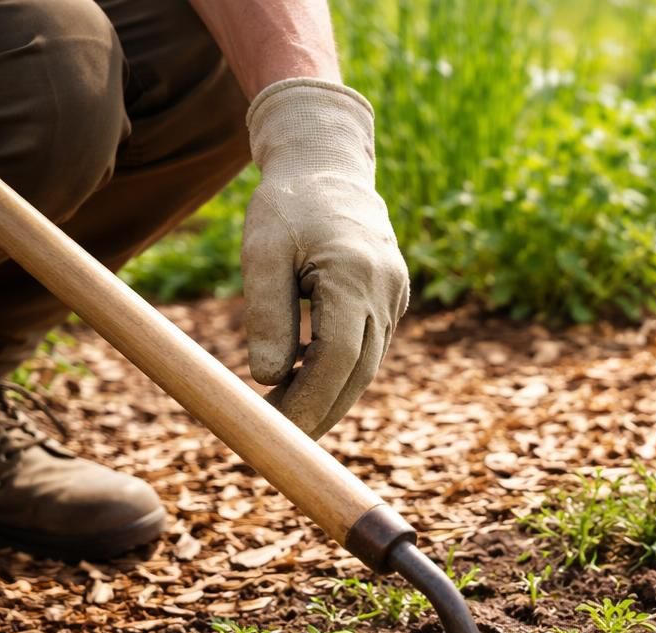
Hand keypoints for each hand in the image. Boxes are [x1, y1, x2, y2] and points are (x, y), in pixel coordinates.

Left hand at [241, 78, 407, 437]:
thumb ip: (266, 312)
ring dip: (330, 398)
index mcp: (353, 273)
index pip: (338, 355)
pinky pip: (367, 349)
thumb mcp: (261, 249)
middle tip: (278, 440)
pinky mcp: (391, 302)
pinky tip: (304, 384)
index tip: (278, 428)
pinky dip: (339, 373)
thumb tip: (265, 376)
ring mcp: (394, 298)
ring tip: (284, 418)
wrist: (330, 168)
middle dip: (321, 411)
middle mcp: (384, 290)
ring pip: (366, 366)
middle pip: (359, 372)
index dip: (311, 398)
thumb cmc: (288, 206)